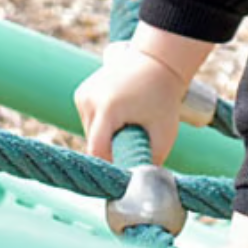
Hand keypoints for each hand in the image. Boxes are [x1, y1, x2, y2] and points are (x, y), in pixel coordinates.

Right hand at [75, 40, 189, 164]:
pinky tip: (120, 114)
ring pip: (90, 132)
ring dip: (107, 136)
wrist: (160, 61)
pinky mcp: (82, 92)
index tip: (122, 173)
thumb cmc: (165, 96)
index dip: (110, 164)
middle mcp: (89, 100)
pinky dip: (103, 124)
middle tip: (135, 141)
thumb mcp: (164, 132)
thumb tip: (142, 186)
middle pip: (94, 143)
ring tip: (130, 123)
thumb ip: (151, 160)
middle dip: (113, 149)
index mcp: (108, 108)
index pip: (98, 151)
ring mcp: (83, 94)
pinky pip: (89, 120)